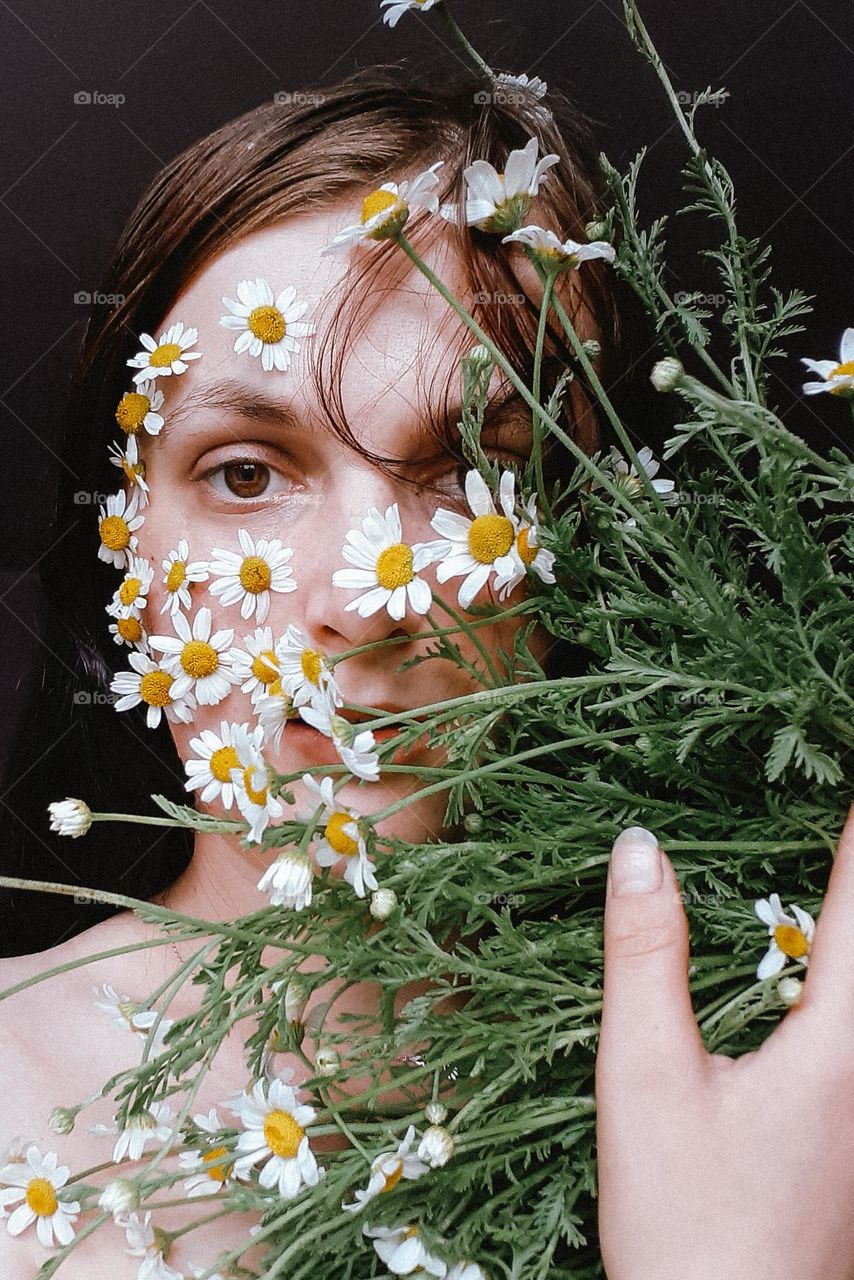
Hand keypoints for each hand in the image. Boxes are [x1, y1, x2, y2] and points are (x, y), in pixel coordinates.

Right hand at [595, 805, 853, 1279]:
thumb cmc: (688, 1230)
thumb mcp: (644, 1081)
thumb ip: (645, 957)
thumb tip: (639, 850)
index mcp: (838, 1045)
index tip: (848, 763)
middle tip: (840, 812)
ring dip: (852, 921)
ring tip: (837, 863)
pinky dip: (844, 967)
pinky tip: (813, 977)